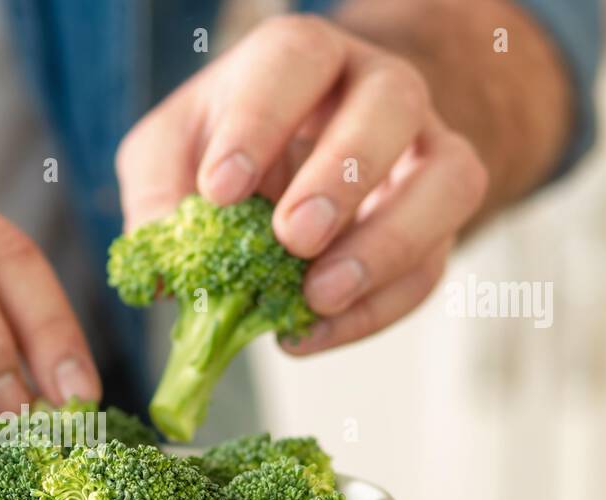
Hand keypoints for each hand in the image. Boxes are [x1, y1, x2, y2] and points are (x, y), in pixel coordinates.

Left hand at [115, 14, 488, 353]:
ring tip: (318, 296)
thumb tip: (167, 278)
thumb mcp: (170, 155)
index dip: (260, 121)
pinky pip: (430, 265)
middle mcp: (377, 91)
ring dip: (387, 245)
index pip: (296, 60)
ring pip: (448, 181)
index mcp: (302, 58)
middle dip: (343, 175)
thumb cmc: (222, 150)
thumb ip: (158, 198)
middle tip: (294, 238)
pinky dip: (374, 309)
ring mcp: (422, 154)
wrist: (290, 165)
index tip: (220, 188)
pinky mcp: (437, 225)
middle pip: (391, 105)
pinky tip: (312, 335)